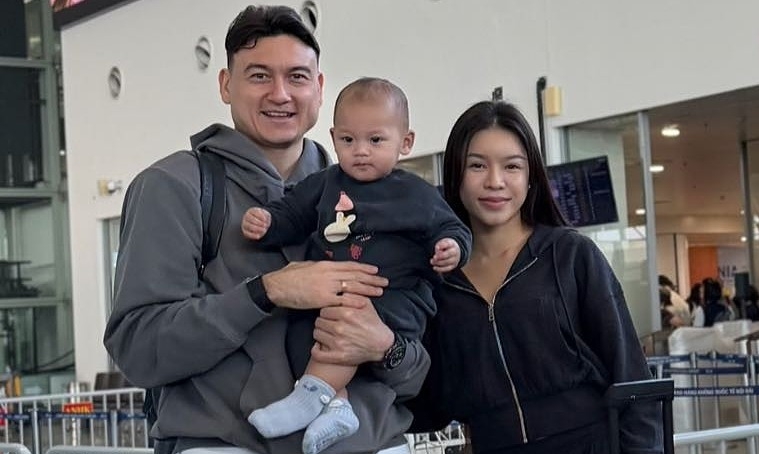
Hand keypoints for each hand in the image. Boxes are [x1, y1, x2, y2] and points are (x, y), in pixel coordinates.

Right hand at [241, 207, 270, 239]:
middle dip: (258, 222)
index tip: (265, 220)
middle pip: (250, 218)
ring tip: (264, 230)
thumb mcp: (266, 215)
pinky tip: (258, 236)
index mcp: (251, 211)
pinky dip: (253, 235)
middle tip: (265, 225)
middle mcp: (246, 217)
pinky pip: (247, 233)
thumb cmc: (263, 219)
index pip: (254, 211)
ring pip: (248, 226)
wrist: (262, 225)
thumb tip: (264, 220)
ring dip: (257, 228)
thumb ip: (266, 216)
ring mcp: (245, 224)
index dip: (260, 216)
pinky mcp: (245, 231)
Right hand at [262, 261, 387, 309]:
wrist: (276, 286)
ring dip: (367, 289)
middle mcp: (328, 274)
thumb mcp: (306, 266)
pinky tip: (364, 303)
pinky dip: (354, 301)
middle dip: (371, 279)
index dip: (364, 268)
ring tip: (379, 291)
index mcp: (325, 265)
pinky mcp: (322, 299)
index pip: (349, 266)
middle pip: (355, 276)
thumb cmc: (288, 276)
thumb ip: (319, 267)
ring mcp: (326, 286)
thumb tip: (328, 267)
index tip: (375, 271)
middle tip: (384, 282)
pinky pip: (342, 300)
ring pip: (352, 287)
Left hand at [311, 302, 393, 365]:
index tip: (331, 315)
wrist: (382, 345)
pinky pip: (317, 353)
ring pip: (317, 334)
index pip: (324, 310)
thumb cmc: (373, 324)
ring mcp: (338, 343)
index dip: (327, 312)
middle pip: (319, 321)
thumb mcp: (366, 305)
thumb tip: (341, 287)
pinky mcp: (338, 356)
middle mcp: (340, 328)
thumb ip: (353, 294)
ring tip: (328, 334)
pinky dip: (316, 350)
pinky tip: (320, 346)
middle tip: (330, 324)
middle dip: (324, 322)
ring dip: (321, 334)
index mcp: (346, 314)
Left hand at [430, 238, 460, 272]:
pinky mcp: (453, 266)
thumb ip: (439, 246)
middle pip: (449, 254)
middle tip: (434, 257)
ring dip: (438, 262)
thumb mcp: (442, 243)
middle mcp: (455, 252)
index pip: (448, 244)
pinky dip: (440, 269)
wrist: (453, 251)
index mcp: (452, 244)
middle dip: (440, 256)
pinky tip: (434, 267)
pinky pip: (447, 268)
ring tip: (432, 261)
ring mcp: (455, 259)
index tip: (436, 247)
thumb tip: (437, 250)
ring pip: (447, 262)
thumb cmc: (445, 246)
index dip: (442, 246)